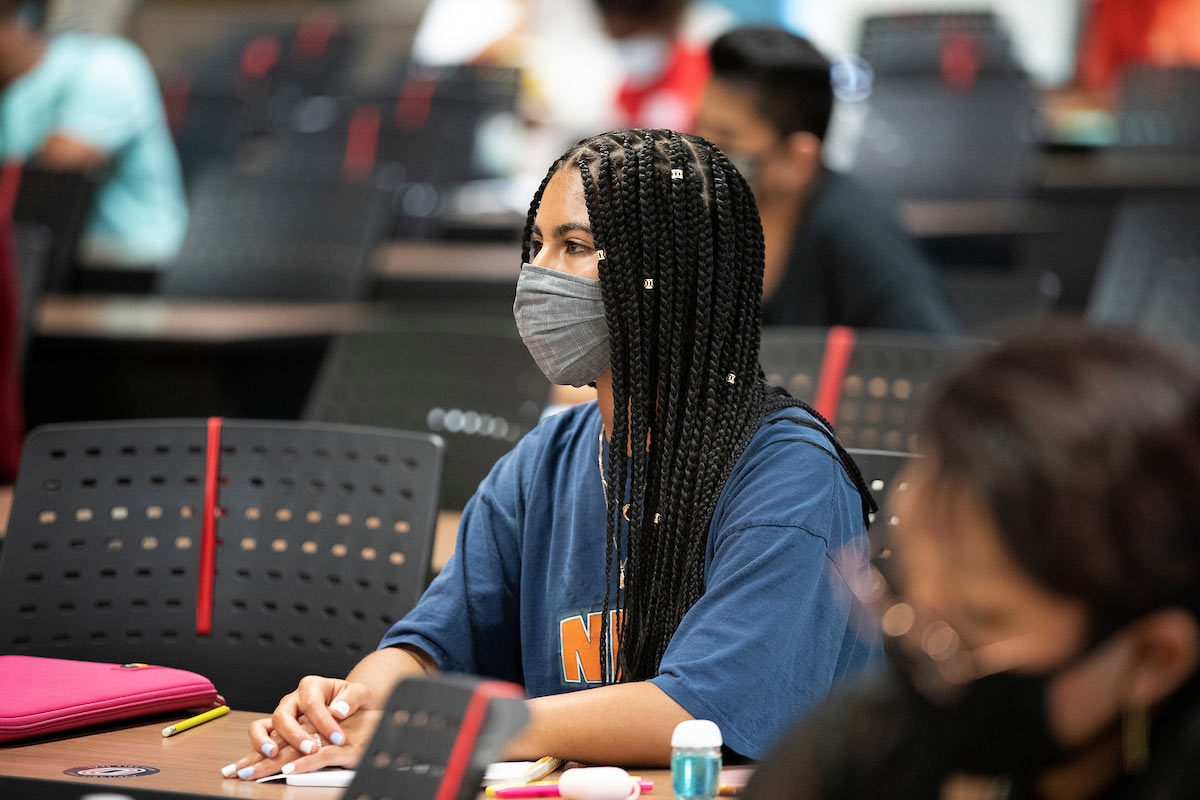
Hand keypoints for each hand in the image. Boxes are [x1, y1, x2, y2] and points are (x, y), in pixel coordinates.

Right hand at [220, 675, 381, 779]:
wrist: (348, 706)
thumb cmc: (351, 700)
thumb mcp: (360, 694)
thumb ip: (352, 699)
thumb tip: (338, 711)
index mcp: (312, 686)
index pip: (313, 702)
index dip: (324, 721)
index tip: (337, 738)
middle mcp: (293, 699)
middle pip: (284, 714)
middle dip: (295, 735)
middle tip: (310, 750)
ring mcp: (282, 715)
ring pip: (263, 724)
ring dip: (264, 740)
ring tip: (273, 754)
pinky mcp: (275, 729)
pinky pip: (259, 734)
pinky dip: (257, 746)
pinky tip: (261, 759)